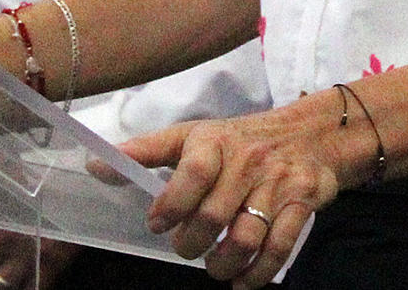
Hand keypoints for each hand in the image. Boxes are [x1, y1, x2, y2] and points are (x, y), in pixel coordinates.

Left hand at [121, 102, 351, 288]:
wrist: (311, 132)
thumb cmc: (239, 140)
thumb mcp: (192, 136)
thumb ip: (146, 151)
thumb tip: (96, 165)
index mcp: (214, 141)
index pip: (191, 172)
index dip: (171, 205)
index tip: (157, 223)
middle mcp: (248, 160)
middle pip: (214, 216)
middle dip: (192, 244)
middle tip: (186, 248)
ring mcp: (278, 182)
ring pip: (246, 237)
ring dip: (223, 265)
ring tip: (214, 265)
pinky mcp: (303, 202)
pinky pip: (279, 248)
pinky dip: (257, 273)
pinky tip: (242, 280)